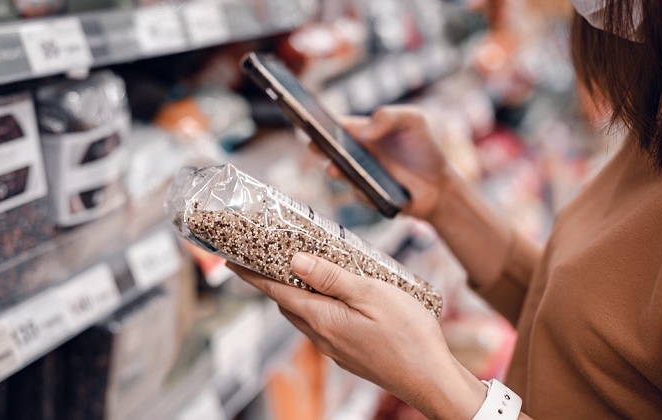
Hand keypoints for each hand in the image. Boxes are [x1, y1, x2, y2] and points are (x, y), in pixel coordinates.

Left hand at [227, 253, 486, 418]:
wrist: (430, 379)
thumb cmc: (408, 336)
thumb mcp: (371, 294)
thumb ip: (330, 277)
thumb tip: (294, 261)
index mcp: (322, 318)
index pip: (274, 291)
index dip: (251, 274)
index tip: (231, 260)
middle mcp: (321, 337)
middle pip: (286, 303)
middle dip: (272, 281)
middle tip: (269, 257)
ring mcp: (334, 349)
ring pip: (304, 316)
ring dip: (296, 294)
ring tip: (304, 272)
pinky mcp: (348, 355)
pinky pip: (321, 327)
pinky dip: (317, 308)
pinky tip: (336, 298)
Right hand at [323, 105, 452, 220]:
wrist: (440, 186)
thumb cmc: (424, 149)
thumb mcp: (413, 121)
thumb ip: (389, 116)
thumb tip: (364, 130)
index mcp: (362, 131)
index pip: (335, 124)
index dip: (318, 119)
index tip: (306, 117)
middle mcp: (355, 153)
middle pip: (329, 148)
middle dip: (318, 145)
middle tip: (314, 143)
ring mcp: (358, 175)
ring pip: (339, 173)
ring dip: (335, 170)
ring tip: (335, 168)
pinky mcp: (366, 196)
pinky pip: (359, 193)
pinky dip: (364, 191)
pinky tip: (372, 190)